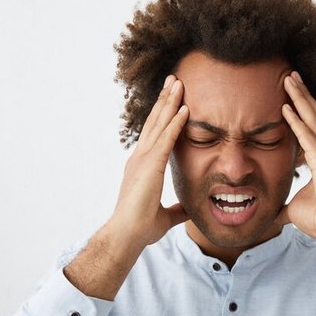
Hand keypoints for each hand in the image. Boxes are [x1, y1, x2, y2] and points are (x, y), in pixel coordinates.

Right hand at [109, 75, 189, 245]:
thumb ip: (177, 209)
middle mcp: (140, 158)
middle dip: (165, 100)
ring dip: (170, 103)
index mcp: (142, 166)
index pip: (155, 135)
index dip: (163, 116)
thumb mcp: (165, 215)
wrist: (127, 235)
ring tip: (178, 83)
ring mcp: (143, 160)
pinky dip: (176, 123)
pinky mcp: (150, 166)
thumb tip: (189, 209)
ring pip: (159, 124)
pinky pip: (166, 139)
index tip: (172, 100)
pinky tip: (185, 109)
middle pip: (155, 122)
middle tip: (173, 80)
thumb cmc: (141, 227)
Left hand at [277, 71, 315, 240]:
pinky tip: (286, 107)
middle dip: (301, 94)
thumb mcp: (294, 209)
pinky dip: (296, 121)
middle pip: (312, 115)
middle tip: (290, 74)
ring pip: (312, 119)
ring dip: (299, 98)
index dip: (301, 109)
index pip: (309, 127)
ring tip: (289, 78)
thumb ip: (282, 208)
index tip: (290, 93)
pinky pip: (307, 137)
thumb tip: (269, 216)